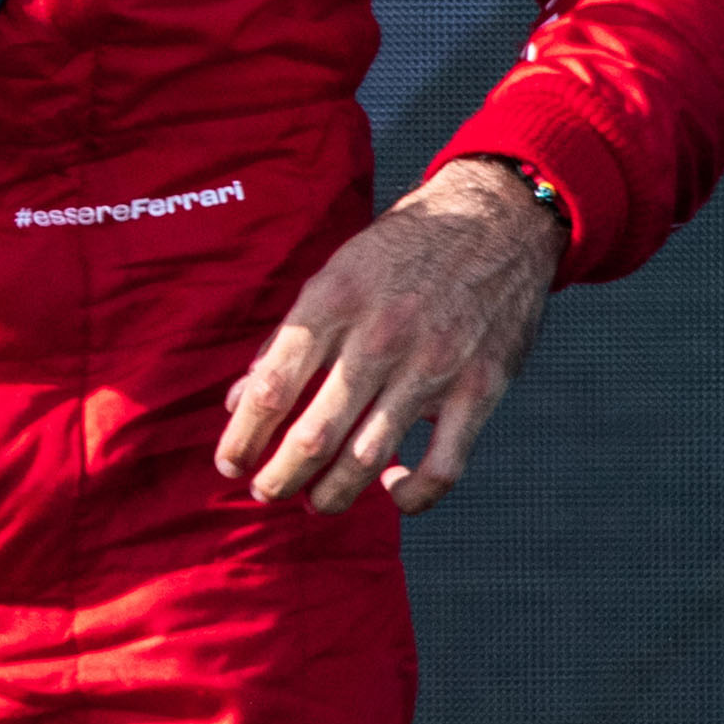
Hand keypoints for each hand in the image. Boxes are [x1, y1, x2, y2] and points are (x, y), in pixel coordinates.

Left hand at [214, 156, 562, 516]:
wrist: (495, 221)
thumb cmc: (401, 251)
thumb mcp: (334, 275)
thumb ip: (289, 339)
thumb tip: (240, 400)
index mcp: (333, 302)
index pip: (272, 386)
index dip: (243, 436)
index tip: (227, 464)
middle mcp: (379, 337)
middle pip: (314, 434)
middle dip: (278, 477)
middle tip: (264, 493)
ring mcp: (433, 366)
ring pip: (368, 458)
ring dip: (332, 494)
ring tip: (313, 502)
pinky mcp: (479, 389)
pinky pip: (443, 466)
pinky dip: (413, 494)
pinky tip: (392, 491)